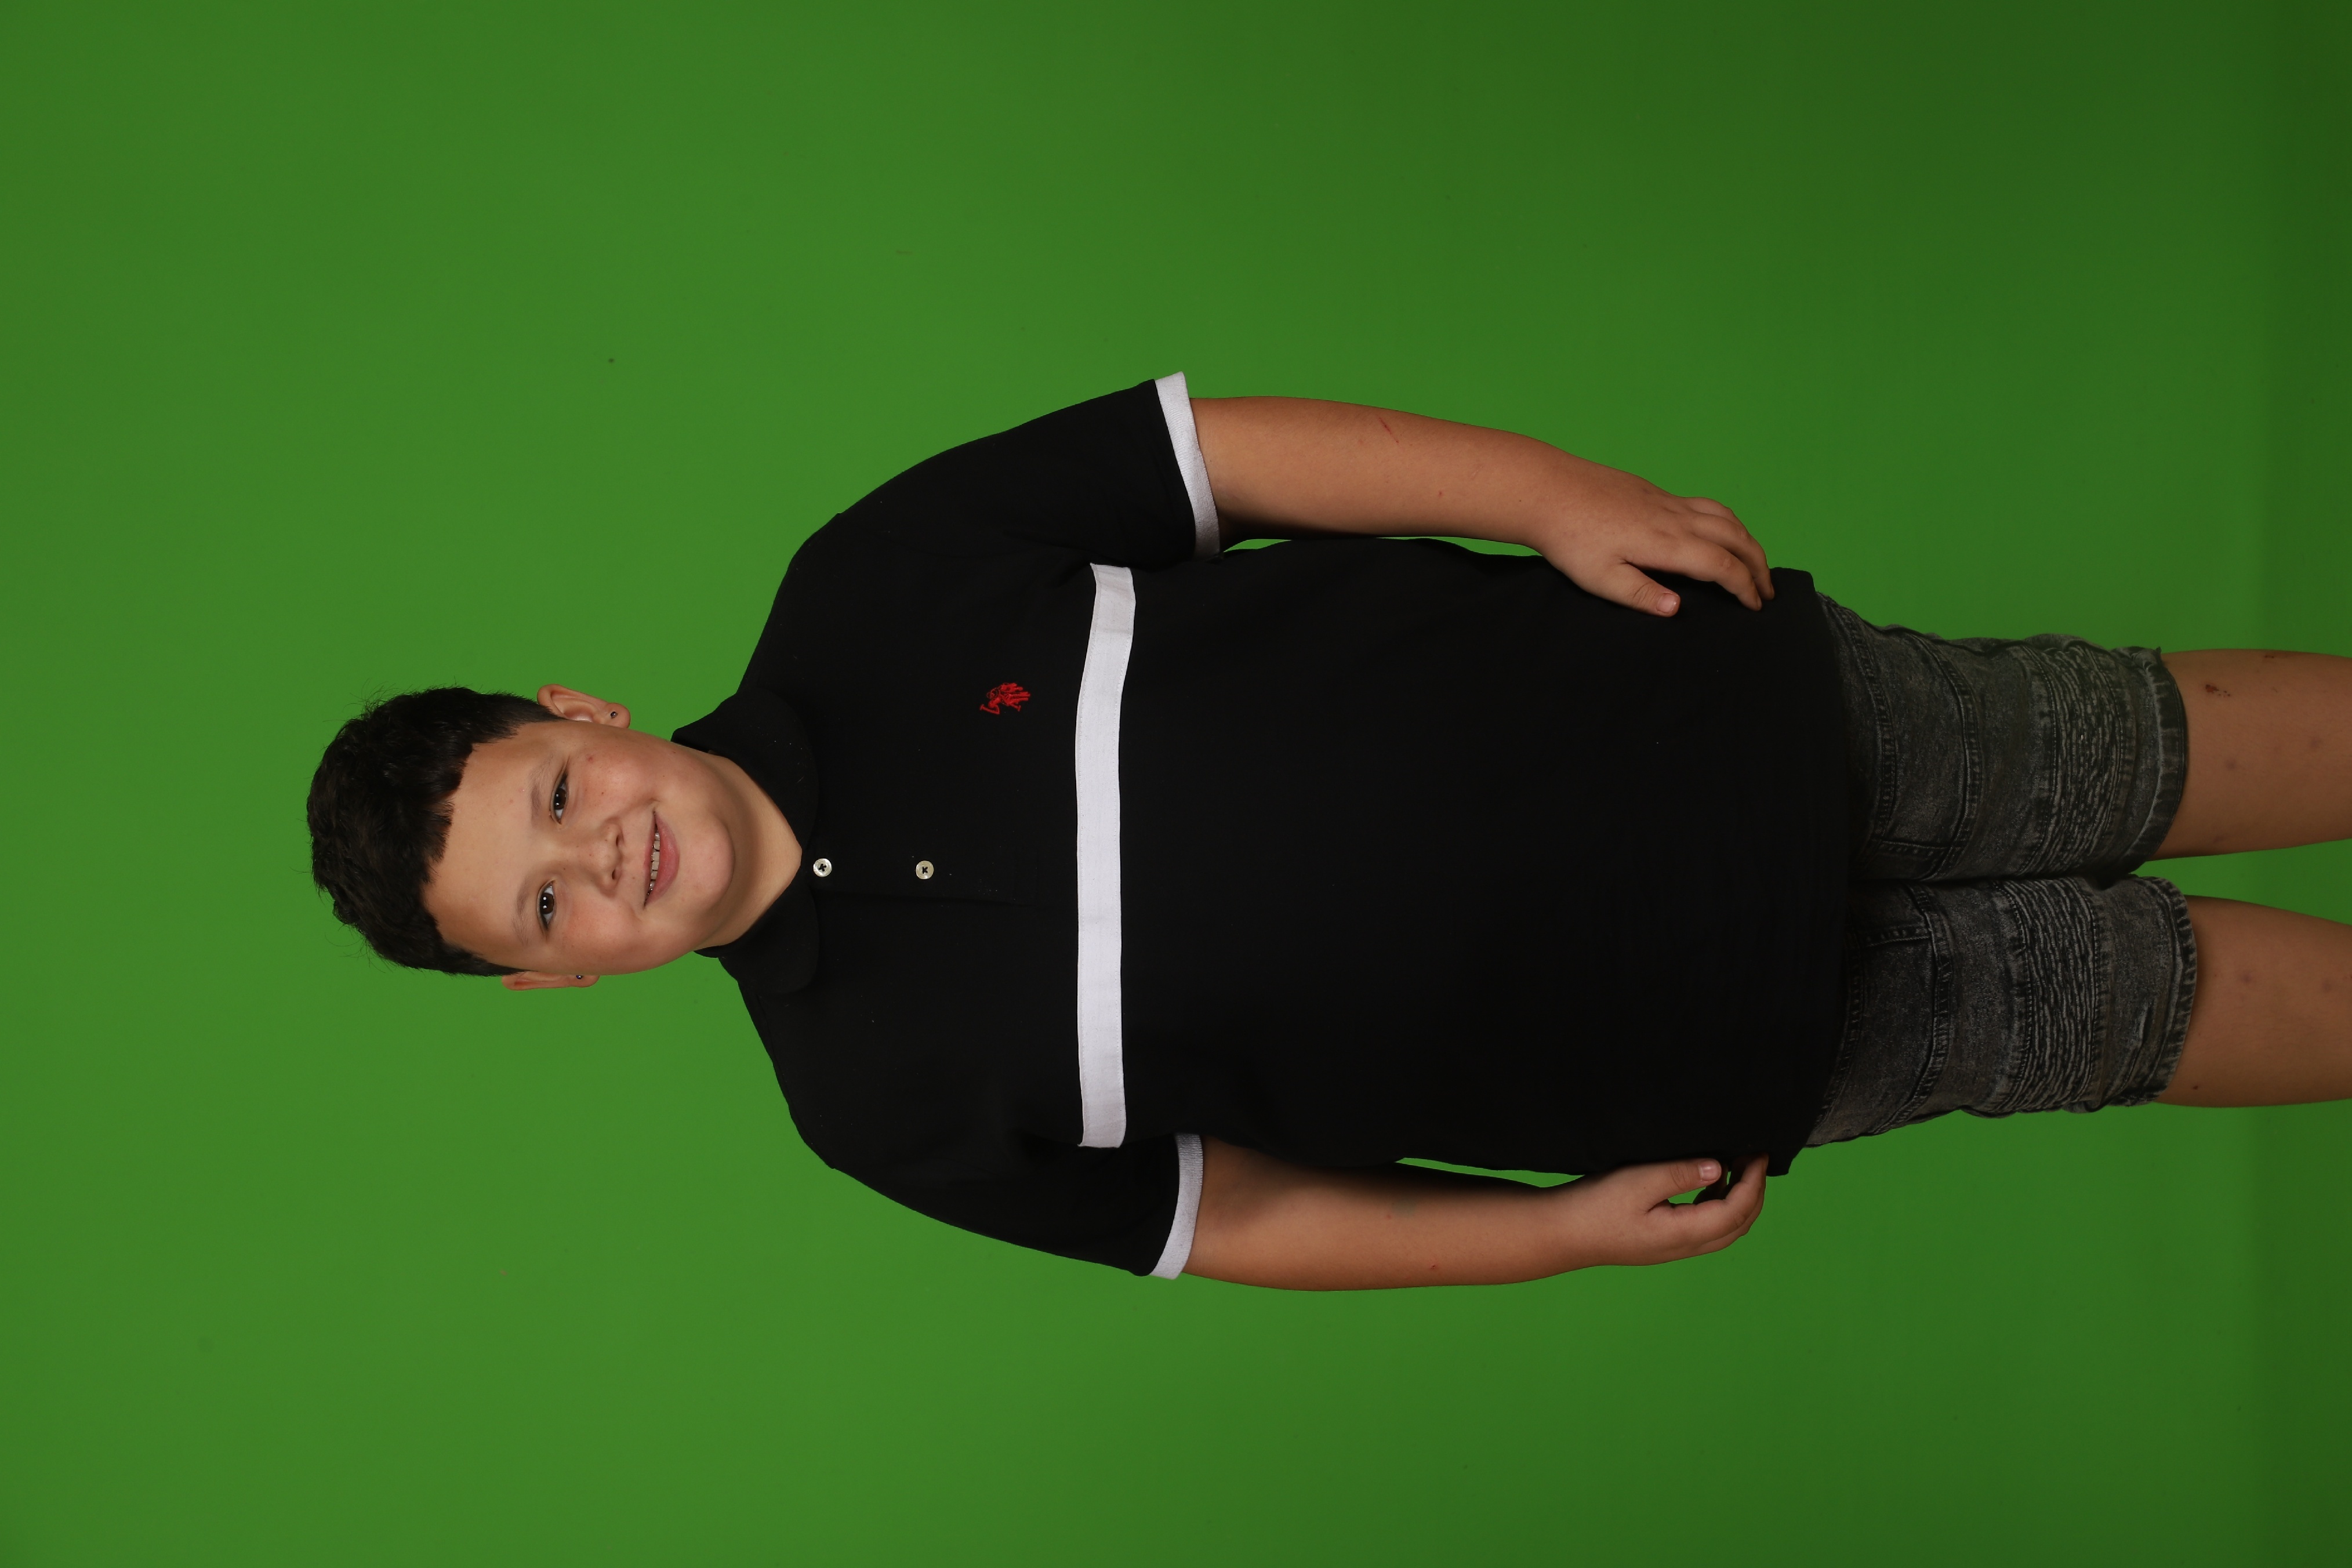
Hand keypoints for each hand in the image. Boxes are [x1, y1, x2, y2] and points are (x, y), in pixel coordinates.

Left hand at [1525, 461, 1772, 616]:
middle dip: (1758, 564)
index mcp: (1666, 543)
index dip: (1744, 587)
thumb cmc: (1570, 538)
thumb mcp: (1600, 578)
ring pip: (1724, 516)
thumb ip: (1641, 595)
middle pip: (1735, 537)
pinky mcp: (1655, 493)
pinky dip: (1727, 522)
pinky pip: (1706, 505)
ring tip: (1756, 562)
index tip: (1754, 607)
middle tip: (1767, 591)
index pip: (1722, 566)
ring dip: (1747, 539)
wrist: (1547, 490)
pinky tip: (1721, 532)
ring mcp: (1667, 501)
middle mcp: (1675, 518)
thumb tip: (1678, 609)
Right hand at [1549, 1154, 1768, 1266]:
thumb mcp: (1638, 1182)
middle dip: (1754, 1191)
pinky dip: (1720, 1206)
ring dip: (1739, 1200)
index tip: (1757, 1152)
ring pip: (1725, 1230)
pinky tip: (1709, 1183)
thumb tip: (1719, 1168)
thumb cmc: (1595, 1206)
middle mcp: (1684, 1247)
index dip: (1754, 1181)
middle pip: (1739, 1225)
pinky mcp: (1664, 1243)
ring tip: (1737, 1167)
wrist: (1562, 1233)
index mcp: (1683, 1234)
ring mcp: (1675, 1248)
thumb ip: (1680, 1174)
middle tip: (1753, 1157)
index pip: (1736, 1211)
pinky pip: (1707, 1228)